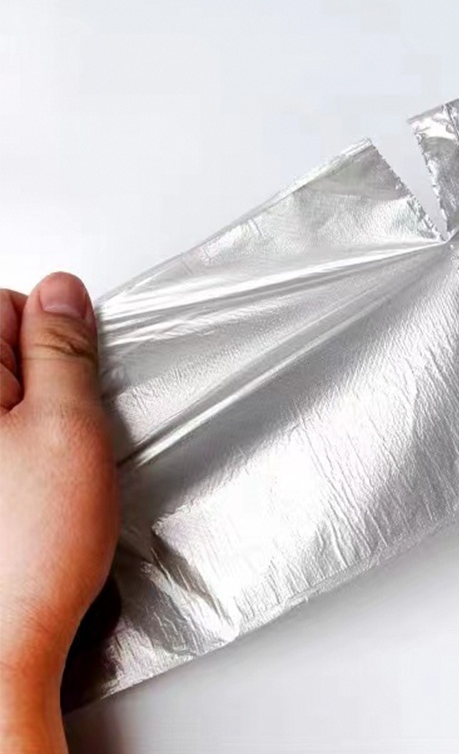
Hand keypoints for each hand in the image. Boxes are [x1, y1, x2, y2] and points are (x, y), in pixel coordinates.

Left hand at [0, 273, 117, 753]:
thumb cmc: (26, 552)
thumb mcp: (69, 426)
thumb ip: (62, 348)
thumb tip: (62, 290)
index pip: (4, 303)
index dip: (50, 337)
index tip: (65, 383)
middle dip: (33, 379)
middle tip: (53, 434)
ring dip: (22, 420)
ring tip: (36, 472)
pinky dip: (8, 456)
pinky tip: (17, 493)